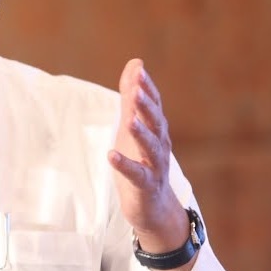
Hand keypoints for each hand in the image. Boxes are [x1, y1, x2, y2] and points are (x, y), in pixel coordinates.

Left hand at [108, 59, 190, 259]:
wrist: (153, 206)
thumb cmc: (142, 160)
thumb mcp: (134, 124)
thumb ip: (132, 95)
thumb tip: (136, 63)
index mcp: (156, 129)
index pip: (154, 104)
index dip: (147, 88)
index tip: (139, 70)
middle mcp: (160, 145)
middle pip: (156, 122)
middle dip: (146, 105)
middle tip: (137, 88)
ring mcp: (155, 166)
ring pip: (151, 147)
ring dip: (141, 133)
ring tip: (129, 120)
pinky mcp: (145, 186)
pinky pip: (137, 175)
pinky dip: (125, 165)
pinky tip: (111, 155)